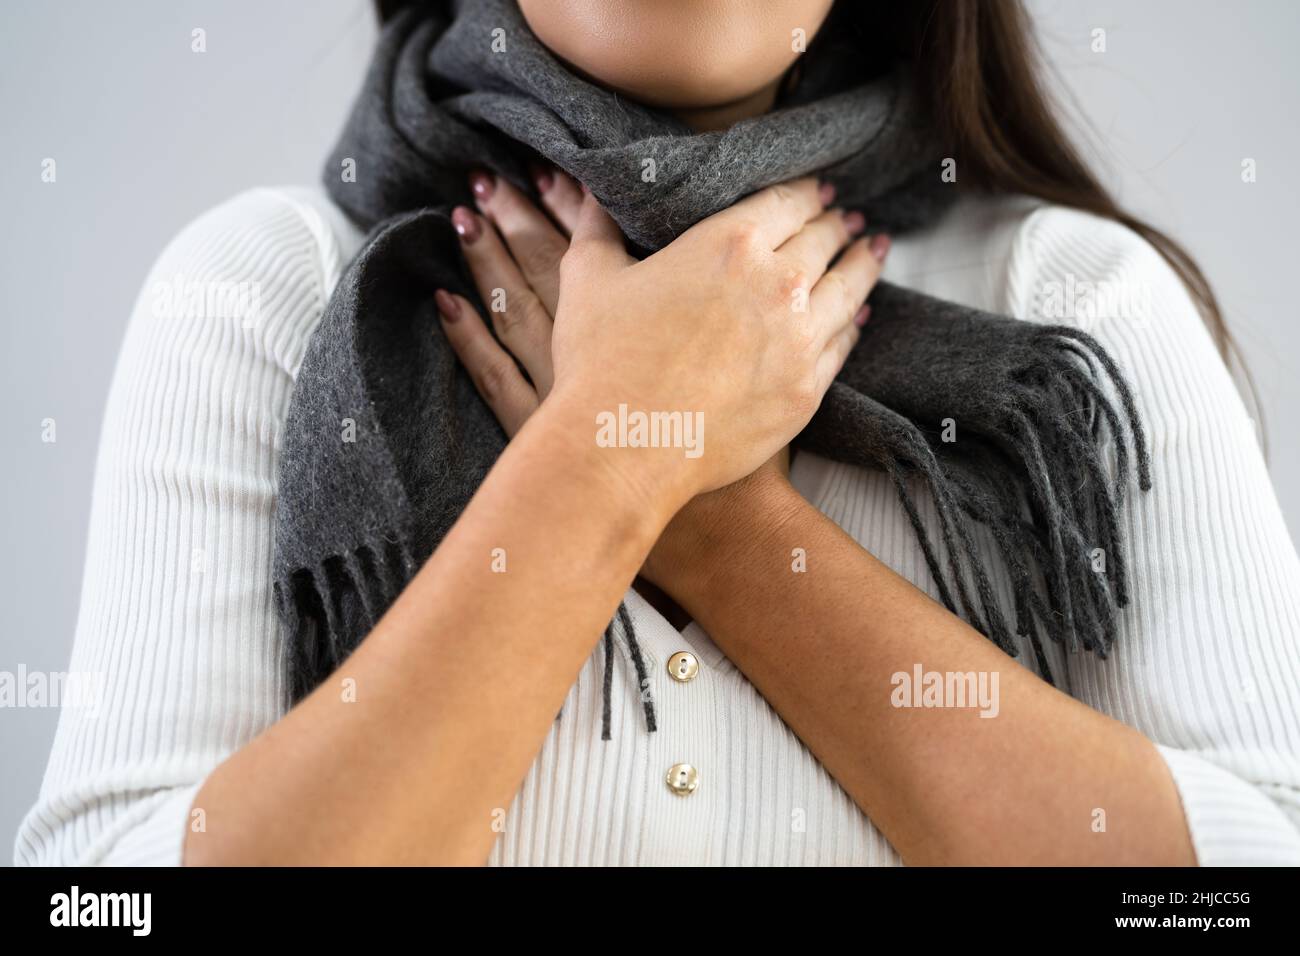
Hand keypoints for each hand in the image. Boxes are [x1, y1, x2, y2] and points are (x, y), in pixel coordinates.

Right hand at [436, 167, 884, 513]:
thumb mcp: (588, 278)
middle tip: (846, 221)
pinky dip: (854, 323)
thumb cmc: (601, 362)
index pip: (787, 202)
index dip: (806, 193)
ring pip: (848, 289)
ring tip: (873, 251)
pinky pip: (842, 344)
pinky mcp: (805, 390)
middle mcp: (778, 283)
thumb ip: (596, 226)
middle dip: (836, 225)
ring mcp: (798, 340)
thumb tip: (590, 192)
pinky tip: (858, 315)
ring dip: (863, 264)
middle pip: (823, 241)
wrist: (624, 446)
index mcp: (729, 243)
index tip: (818, 191)